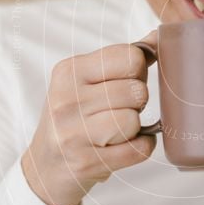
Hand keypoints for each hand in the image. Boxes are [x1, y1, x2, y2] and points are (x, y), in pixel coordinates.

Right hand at [21, 32, 157, 204]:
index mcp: (70, 70)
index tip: (126, 82)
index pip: (131, 57)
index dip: (139, 71)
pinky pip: (138, 149)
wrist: (44, 167)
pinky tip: (123, 146)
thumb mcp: (86, 81)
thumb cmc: (74, 118)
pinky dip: (140, 147)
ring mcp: (73, 132)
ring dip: (135, 128)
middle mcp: (66, 98)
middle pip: (137, 91)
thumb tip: (159, 37)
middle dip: (137, 102)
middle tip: (119, 110)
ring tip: (116, 130)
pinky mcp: (85, 162)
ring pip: (135, 120)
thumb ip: (122, 59)